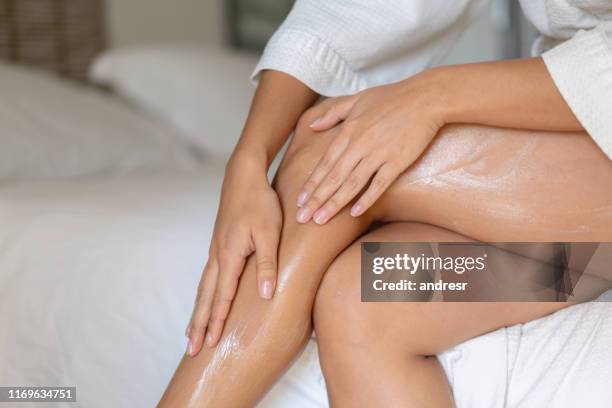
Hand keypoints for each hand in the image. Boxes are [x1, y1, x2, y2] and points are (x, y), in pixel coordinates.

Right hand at [186, 156, 281, 354]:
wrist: (243, 176)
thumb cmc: (260, 203)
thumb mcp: (270, 232)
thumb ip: (267, 264)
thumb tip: (265, 295)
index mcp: (230, 255)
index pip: (223, 296)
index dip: (217, 321)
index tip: (211, 343)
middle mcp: (217, 256)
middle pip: (205, 297)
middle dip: (198, 324)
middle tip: (191, 349)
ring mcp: (215, 250)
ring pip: (203, 288)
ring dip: (197, 312)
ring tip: (191, 332)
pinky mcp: (218, 244)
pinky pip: (207, 277)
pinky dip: (202, 295)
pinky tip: (203, 300)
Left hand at [295, 73, 444, 223]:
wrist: (427, 98)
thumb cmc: (393, 97)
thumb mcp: (357, 99)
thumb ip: (333, 113)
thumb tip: (313, 126)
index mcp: (348, 131)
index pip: (325, 163)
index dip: (312, 183)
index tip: (299, 200)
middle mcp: (359, 144)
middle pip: (333, 177)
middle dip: (316, 199)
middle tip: (302, 217)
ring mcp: (378, 154)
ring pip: (351, 184)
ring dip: (334, 203)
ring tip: (320, 220)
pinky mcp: (397, 161)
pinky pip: (379, 184)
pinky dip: (367, 199)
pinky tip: (355, 213)